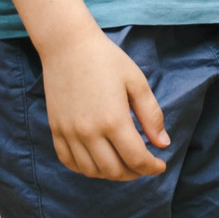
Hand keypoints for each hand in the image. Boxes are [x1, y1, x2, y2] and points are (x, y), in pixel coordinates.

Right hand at [39, 31, 169, 179]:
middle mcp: (89, 131)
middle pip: (115, 171)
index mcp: (114, 120)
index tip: (160, 164)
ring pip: (92, 171)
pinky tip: (97, 160)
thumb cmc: (106, 59)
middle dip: (134, 173)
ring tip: (122, 162)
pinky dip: (85, 168)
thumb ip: (151, 115)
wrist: (67, 44)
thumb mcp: (136, 82)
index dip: (152, 167)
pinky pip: (69, 161)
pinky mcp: (56, 129)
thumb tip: (162, 144)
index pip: (136, 159)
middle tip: (143, 164)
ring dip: (111, 173)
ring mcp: (69, 132)